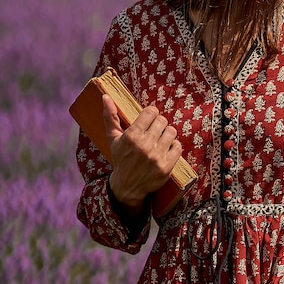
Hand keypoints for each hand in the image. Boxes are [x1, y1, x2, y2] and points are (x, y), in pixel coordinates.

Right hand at [103, 95, 182, 211]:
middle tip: (154, 130)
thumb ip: (110, 116)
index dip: (151, 114)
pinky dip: (173, 146)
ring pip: (171, 132)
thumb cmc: (120, 158)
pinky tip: (165, 149)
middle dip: (158, 124)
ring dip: (167, 134)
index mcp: (131, 136)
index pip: (151, 112)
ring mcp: (156, 157)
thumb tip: (106, 96)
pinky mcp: (166, 167)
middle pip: (162, 121)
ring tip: (160, 139)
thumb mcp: (112, 138)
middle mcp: (144, 145)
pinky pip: (178, 147)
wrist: (127, 186)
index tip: (149, 119)